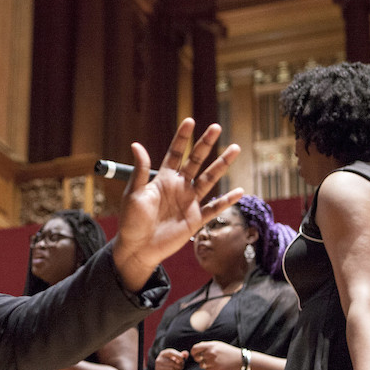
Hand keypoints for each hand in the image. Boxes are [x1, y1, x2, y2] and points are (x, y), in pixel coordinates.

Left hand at [114, 119, 242, 288]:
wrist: (137, 248)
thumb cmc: (131, 221)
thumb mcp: (134, 193)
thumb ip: (140, 170)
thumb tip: (136, 144)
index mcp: (163, 179)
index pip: (175, 153)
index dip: (182, 138)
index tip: (189, 121)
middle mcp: (179, 187)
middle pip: (196, 161)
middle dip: (206, 144)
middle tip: (216, 127)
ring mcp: (189, 202)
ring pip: (209, 179)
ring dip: (222, 165)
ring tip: (235, 148)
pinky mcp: (195, 219)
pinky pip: (214, 208)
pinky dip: (227, 200)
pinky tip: (239, 191)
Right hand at [150, 348, 187, 369]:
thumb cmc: (172, 367)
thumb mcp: (177, 361)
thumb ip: (181, 356)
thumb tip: (186, 353)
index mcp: (164, 353)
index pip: (170, 352)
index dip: (178, 355)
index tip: (183, 360)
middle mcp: (159, 358)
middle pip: (171, 361)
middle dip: (179, 365)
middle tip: (182, 367)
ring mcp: (158, 365)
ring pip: (171, 368)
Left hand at [189, 340, 242, 369]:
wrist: (239, 359)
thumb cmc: (227, 351)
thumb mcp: (217, 344)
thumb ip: (206, 345)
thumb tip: (196, 348)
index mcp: (210, 345)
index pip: (195, 349)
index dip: (193, 352)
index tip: (195, 355)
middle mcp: (210, 353)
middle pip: (197, 358)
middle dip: (200, 359)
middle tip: (206, 359)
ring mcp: (213, 362)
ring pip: (201, 365)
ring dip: (205, 365)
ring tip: (214, 363)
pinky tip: (217, 367)